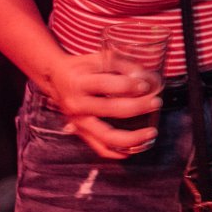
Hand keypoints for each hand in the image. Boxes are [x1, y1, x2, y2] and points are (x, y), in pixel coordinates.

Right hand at [44, 51, 162, 158]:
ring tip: (151, 133)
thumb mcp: (98, 58)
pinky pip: (100, 148)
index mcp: (79, 82)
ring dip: (131, 138)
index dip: (129, 85)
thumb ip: (123, 66)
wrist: (55, 79)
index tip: (146, 84)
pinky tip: (133, 150)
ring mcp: (78, 122)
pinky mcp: (80, 133)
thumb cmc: (81, 67)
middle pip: (111, 109)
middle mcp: (77, 104)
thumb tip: (147, 78)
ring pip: (106, 136)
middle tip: (156, 102)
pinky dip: (117, 153)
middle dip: (137, 106)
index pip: (106, 85)